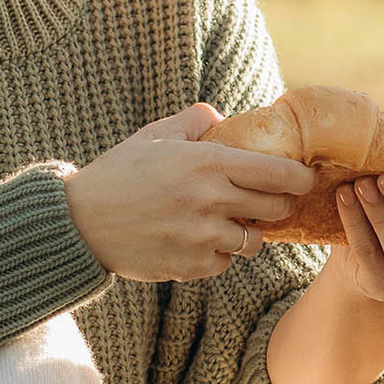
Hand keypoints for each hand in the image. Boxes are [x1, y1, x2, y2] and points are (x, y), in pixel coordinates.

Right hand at [65, 104, 313, 281]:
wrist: (79, 223)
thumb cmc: (118, 175)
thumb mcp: (154, 136)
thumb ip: (193, 122)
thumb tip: (220, 116)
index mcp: (207, 163)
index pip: (277, 173)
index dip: (299, 177)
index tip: (304, 178)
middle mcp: (210, 200)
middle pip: (275, 208)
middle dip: (278, 205)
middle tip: (267, 201)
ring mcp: (202, 236)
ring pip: (253, 242)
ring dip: (247, 233)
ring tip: (227, 222)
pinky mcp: (191, 266)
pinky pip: (224, 264)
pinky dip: (218, 256)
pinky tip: (197, 242)